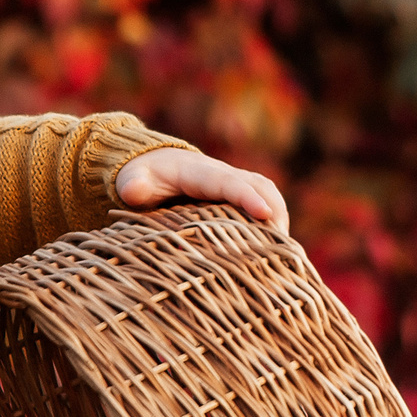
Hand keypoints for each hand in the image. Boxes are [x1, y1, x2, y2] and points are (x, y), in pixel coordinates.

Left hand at [114, 147, 288, 234]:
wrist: (152, 165)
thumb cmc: (141, 177)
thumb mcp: (132, 180)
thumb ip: (133, 185)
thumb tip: (134, 191)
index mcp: (198, 172)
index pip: (228, 183)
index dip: (247, 197)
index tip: (264, 214)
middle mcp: (221, 174)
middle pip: (258, 185)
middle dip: (274, 209)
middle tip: (281, 244)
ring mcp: (232, 182)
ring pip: (266, 192)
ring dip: (279, 216)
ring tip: (284, 250)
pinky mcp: (236, 194)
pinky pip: (262, 200)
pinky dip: (273, 220)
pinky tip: (275, 248)